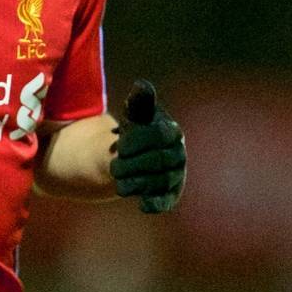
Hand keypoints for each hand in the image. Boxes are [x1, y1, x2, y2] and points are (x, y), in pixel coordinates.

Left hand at [110, 79, 186, 212]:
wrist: (137, 153)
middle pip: (159, 161)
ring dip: (136, 182)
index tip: (119, 144)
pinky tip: (143, 206)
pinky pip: (167, 200)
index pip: (159, 135)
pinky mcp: (170, 193)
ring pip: (159, 181)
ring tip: (118, 180)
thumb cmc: (136, 127)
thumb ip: (139, 101)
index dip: (138, 140)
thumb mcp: (135, 113)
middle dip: (133, 164)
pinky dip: (156, 204)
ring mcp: (176, 174)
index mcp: (171, 131)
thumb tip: (142, 85)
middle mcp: (178, 154)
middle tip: (114, 166)